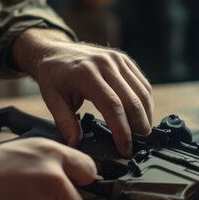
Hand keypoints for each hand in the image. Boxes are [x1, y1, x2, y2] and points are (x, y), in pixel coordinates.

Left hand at [12, 28, 153, 156]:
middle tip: (138, 145)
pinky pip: (142, 83)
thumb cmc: (54, 76)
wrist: (56, 50)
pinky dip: (146, 102)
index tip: (125, 148)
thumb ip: (65, 122)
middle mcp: (105, 63)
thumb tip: (76, 144)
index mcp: (86, 73)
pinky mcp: (125, 60)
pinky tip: (143, 116)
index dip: (122, 130)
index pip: (112, 106)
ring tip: (143, 134)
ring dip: (146, 115)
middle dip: (138, 126)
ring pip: (141, 91)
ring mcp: (117, 59)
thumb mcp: (52, 98)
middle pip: (131, 100)